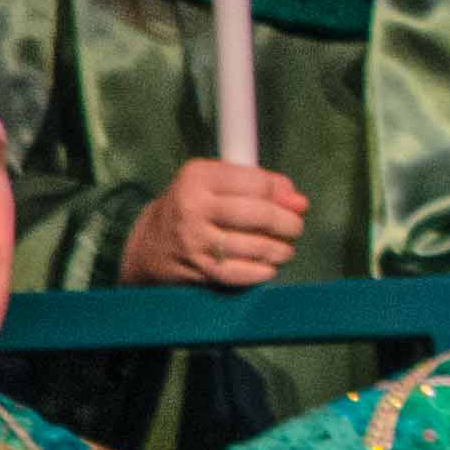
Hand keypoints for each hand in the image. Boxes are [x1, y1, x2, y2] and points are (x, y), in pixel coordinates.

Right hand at [120, 159, 311, 288]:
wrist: (149, 244)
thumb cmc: (195, 208)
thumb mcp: (219, 183)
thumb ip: (262, 185)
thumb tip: (299, 202)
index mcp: (198, 177)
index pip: (258, 183)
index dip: (283, 195)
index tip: (293, 203)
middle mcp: (192, 206)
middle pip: (259, 214)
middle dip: (288, 224)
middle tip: (294, 228)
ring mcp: (193, 239)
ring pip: (254, 246)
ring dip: (279, 250)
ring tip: (284, 249)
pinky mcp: (196, 268)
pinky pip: (240, 273)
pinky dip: (261, 271)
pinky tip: (267, 266)